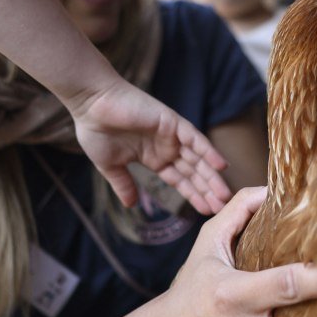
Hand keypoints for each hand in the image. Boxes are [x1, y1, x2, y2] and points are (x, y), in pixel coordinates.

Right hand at [67, 76, 231, 211]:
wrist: (91, 104)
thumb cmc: (96, 130)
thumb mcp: (110, 165)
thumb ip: (124, 184)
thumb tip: (131, 205)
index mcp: (153, 157)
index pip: (179, 180)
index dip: (193, 195)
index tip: (206, 211)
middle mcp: (165, 147)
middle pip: (193, 172)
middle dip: (207, 190)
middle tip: (223, 208)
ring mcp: (171, 135)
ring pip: (197, 158)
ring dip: (212, 176)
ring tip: (225, 195)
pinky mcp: (172, 122)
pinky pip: (195, 138)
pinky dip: (208, 151)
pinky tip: (221, 167)